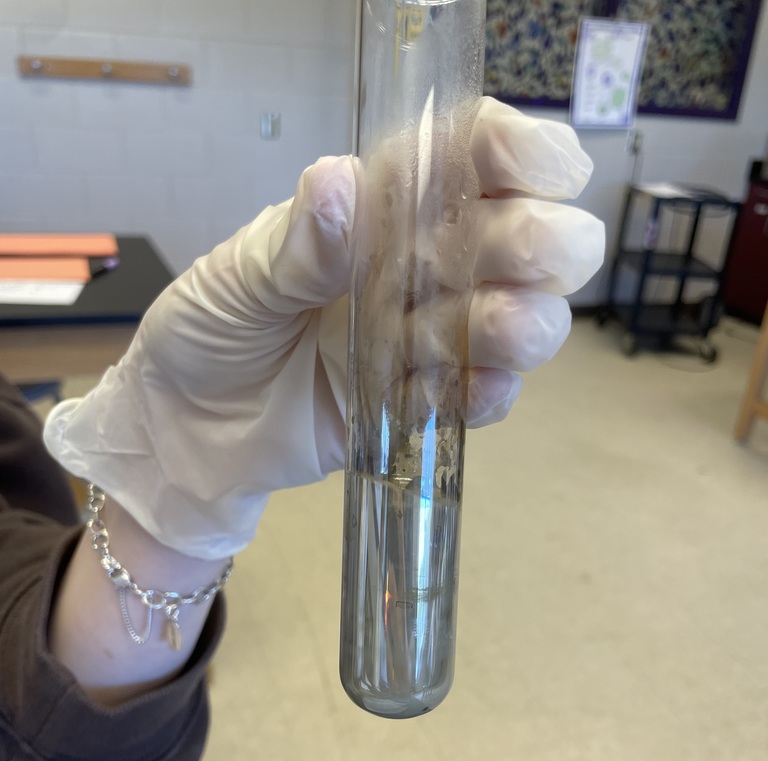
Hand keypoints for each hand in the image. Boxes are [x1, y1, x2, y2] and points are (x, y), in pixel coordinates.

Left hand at [45, 97, 603, 559]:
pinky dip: (489, 393)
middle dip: (541, 242)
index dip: (520, 152)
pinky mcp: (418, 404)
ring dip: (527, 321)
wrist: (187, 433)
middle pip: (521, 238)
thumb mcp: (235, 279)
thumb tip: (342, 188)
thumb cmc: (205, 333)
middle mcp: (417, 265)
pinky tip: (478, 390)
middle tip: (520, 257)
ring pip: (517, 319)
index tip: (540, 172)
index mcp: (376, 207)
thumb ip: (295, 246)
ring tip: (501, 330)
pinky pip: (477, 397)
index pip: (468, 156)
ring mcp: (424, 338)